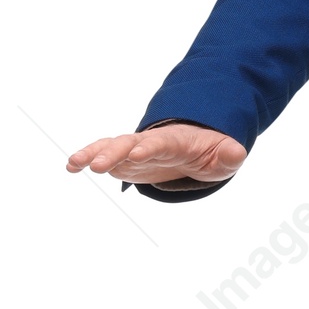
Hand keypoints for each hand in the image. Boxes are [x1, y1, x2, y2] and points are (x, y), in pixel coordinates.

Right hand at [67, 121, 247, 185]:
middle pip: (129, 144)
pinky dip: (87, 159)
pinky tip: (71, 167)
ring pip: (110, 147)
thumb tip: (237, 152)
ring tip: (74, 164)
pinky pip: (103, 156)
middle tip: (98, 166)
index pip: (160, 143)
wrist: (195, 147)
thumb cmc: (210, 152)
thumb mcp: (224, 156)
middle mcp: (149, 142)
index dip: (149, 147)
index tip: (138, 154)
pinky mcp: (124, 158)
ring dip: (92, 154)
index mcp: (174, 141)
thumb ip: (229, 155)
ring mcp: (134, 149)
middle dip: (114, 153)